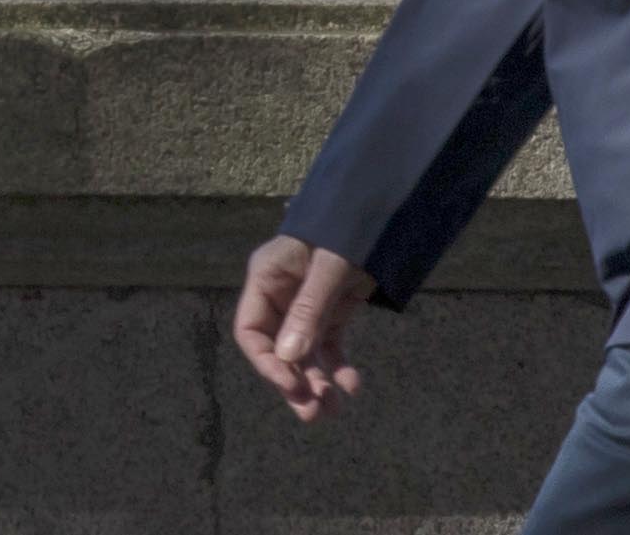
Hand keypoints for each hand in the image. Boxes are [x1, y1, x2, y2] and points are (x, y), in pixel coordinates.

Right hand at [229, 233, 369, 422]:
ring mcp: (306, 307)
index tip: (289, 386)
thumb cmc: (346, 230)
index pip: (251, 330)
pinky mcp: (332, 313)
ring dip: (316, 383)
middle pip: (277, 351)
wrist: (378, 215)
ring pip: (303, 356)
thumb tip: (289, 358)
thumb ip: (308, 310)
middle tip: (313, 414)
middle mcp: (281, 297)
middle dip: (293, 383)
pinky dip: (338, 368)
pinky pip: (329, 348)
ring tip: (333, 410)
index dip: (265, 362)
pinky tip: (352, 385)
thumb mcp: (328, 268)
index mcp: (266, 279)